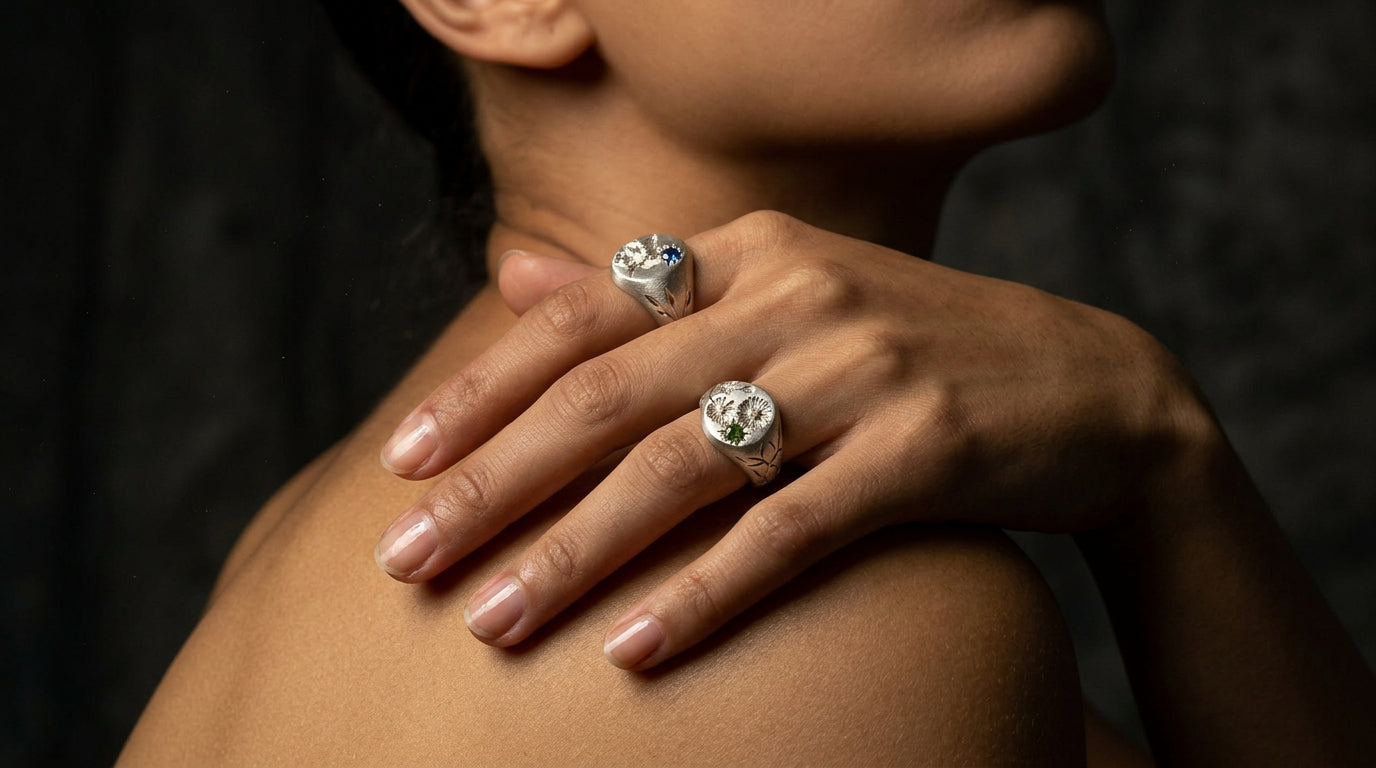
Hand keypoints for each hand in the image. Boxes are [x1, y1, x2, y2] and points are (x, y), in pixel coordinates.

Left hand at [374, 211, 1210, 668]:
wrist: (1091, 388)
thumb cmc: (909, 353)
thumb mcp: (784, 296)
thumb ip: (651, 295)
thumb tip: (515, 284)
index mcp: (749, 254)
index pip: (583, 317)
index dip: (484, 389)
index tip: (402, 460)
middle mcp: (795, 296)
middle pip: (609, 397)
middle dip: (494, 484)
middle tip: (406, 558)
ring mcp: (862, 369)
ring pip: (683, 468)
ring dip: (575, 553)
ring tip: (493, 622)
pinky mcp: (923, 449)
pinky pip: (789, 532)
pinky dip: (705, 595)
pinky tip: (635, 652)